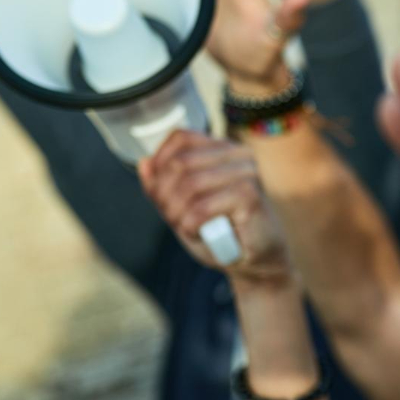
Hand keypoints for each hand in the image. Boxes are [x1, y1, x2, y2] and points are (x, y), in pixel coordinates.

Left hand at [139, 130, 289, 282]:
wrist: (255, 260)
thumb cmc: (220, 232)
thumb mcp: (182, 205)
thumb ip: (162, 184)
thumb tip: (144, 163)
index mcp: (223, 149)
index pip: (181, 138)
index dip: (160, 164)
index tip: (159, 192)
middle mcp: (238, 154)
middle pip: (180, 163)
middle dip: (164, 196)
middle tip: (173, 218)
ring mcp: (246, 172)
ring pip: (189, 185)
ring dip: (177, 213)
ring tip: (186, 227)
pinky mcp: (250, 196)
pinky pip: (202, 208)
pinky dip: (191, 225)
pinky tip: (198, 233)